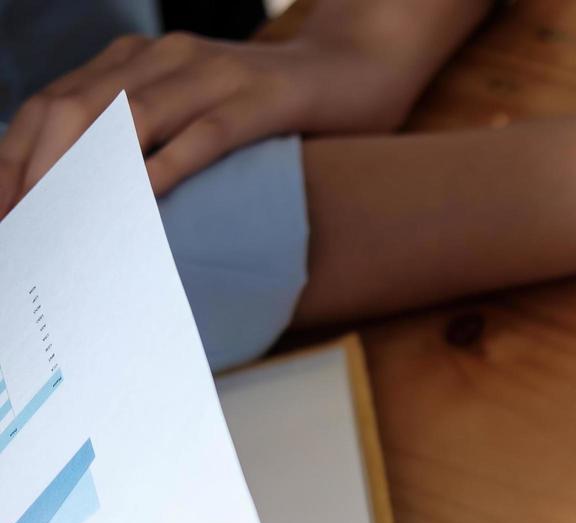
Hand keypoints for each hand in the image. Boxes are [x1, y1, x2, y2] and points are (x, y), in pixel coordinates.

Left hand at [0, 22, 431, 213]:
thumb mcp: (195, 110)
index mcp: (137, 61)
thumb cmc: (276, 104)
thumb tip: (89, 201)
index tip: (2, 212)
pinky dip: (166, 168)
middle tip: (23, 230)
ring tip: (62, 226)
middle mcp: (164, 58)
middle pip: (73, 110)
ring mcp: (213, 75)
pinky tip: (141, 201)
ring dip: (86, 177)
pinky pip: (204, 134)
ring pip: (127, 120)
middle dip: (36, 173)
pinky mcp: (262, 100)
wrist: (358, 66)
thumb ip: (145, 136)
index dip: (14, 158)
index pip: (50, 104)